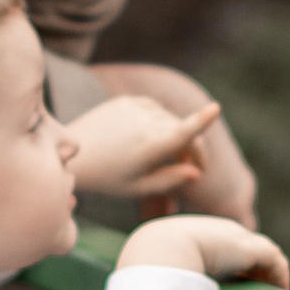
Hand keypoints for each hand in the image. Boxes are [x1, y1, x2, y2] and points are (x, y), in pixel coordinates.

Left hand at [83, 60, 257, 225]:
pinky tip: (151, 136)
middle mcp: (143, 123)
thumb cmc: (108, 178)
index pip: (181, 132)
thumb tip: (196, 172)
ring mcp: (135, 108)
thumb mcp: (139, 188)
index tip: (215, 108)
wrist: (75, 154)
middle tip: (193, 169)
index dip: (201, 121)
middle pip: (183, 130)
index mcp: (149, 148)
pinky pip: (155, 109)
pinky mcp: (127, 100)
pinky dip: (160, 121)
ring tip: (172, 157)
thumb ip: (170, 181)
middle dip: (194, 148)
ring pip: (170, 119)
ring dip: (177, 134)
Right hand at [118, 213, 289, 289]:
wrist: (159, 252)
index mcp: (196, 232)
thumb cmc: (148, 263)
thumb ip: (154, 278)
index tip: (233, 284)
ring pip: (264, 253)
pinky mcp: (250, 249)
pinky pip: (274, 262)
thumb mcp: (151, 267)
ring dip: (270, 274)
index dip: (230, 263)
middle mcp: (219, 230)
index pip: (221, 245)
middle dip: (253, 267)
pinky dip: (279, 277)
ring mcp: (236, 237)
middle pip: (246, 247)